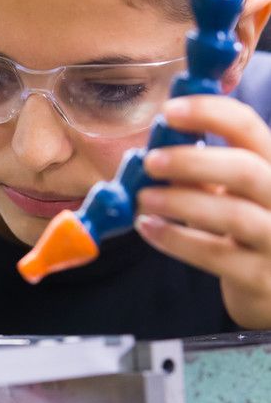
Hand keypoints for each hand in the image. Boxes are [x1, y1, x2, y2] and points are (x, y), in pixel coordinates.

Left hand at [136, 95, 270, 329]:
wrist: (270, 291)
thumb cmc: (244, 231)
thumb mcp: (232, 194)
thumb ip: (204, 172)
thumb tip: (157, 144)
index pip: (249, 127)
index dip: (210, 114)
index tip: (169, 111)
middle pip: (245, 170)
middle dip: (192, 162)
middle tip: (151, 161)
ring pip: (231, 214)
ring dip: (180, 203)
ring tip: (143, 198)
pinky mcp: (260, 278)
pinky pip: (215, 256)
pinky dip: (176, 240)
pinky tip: (148, 227)